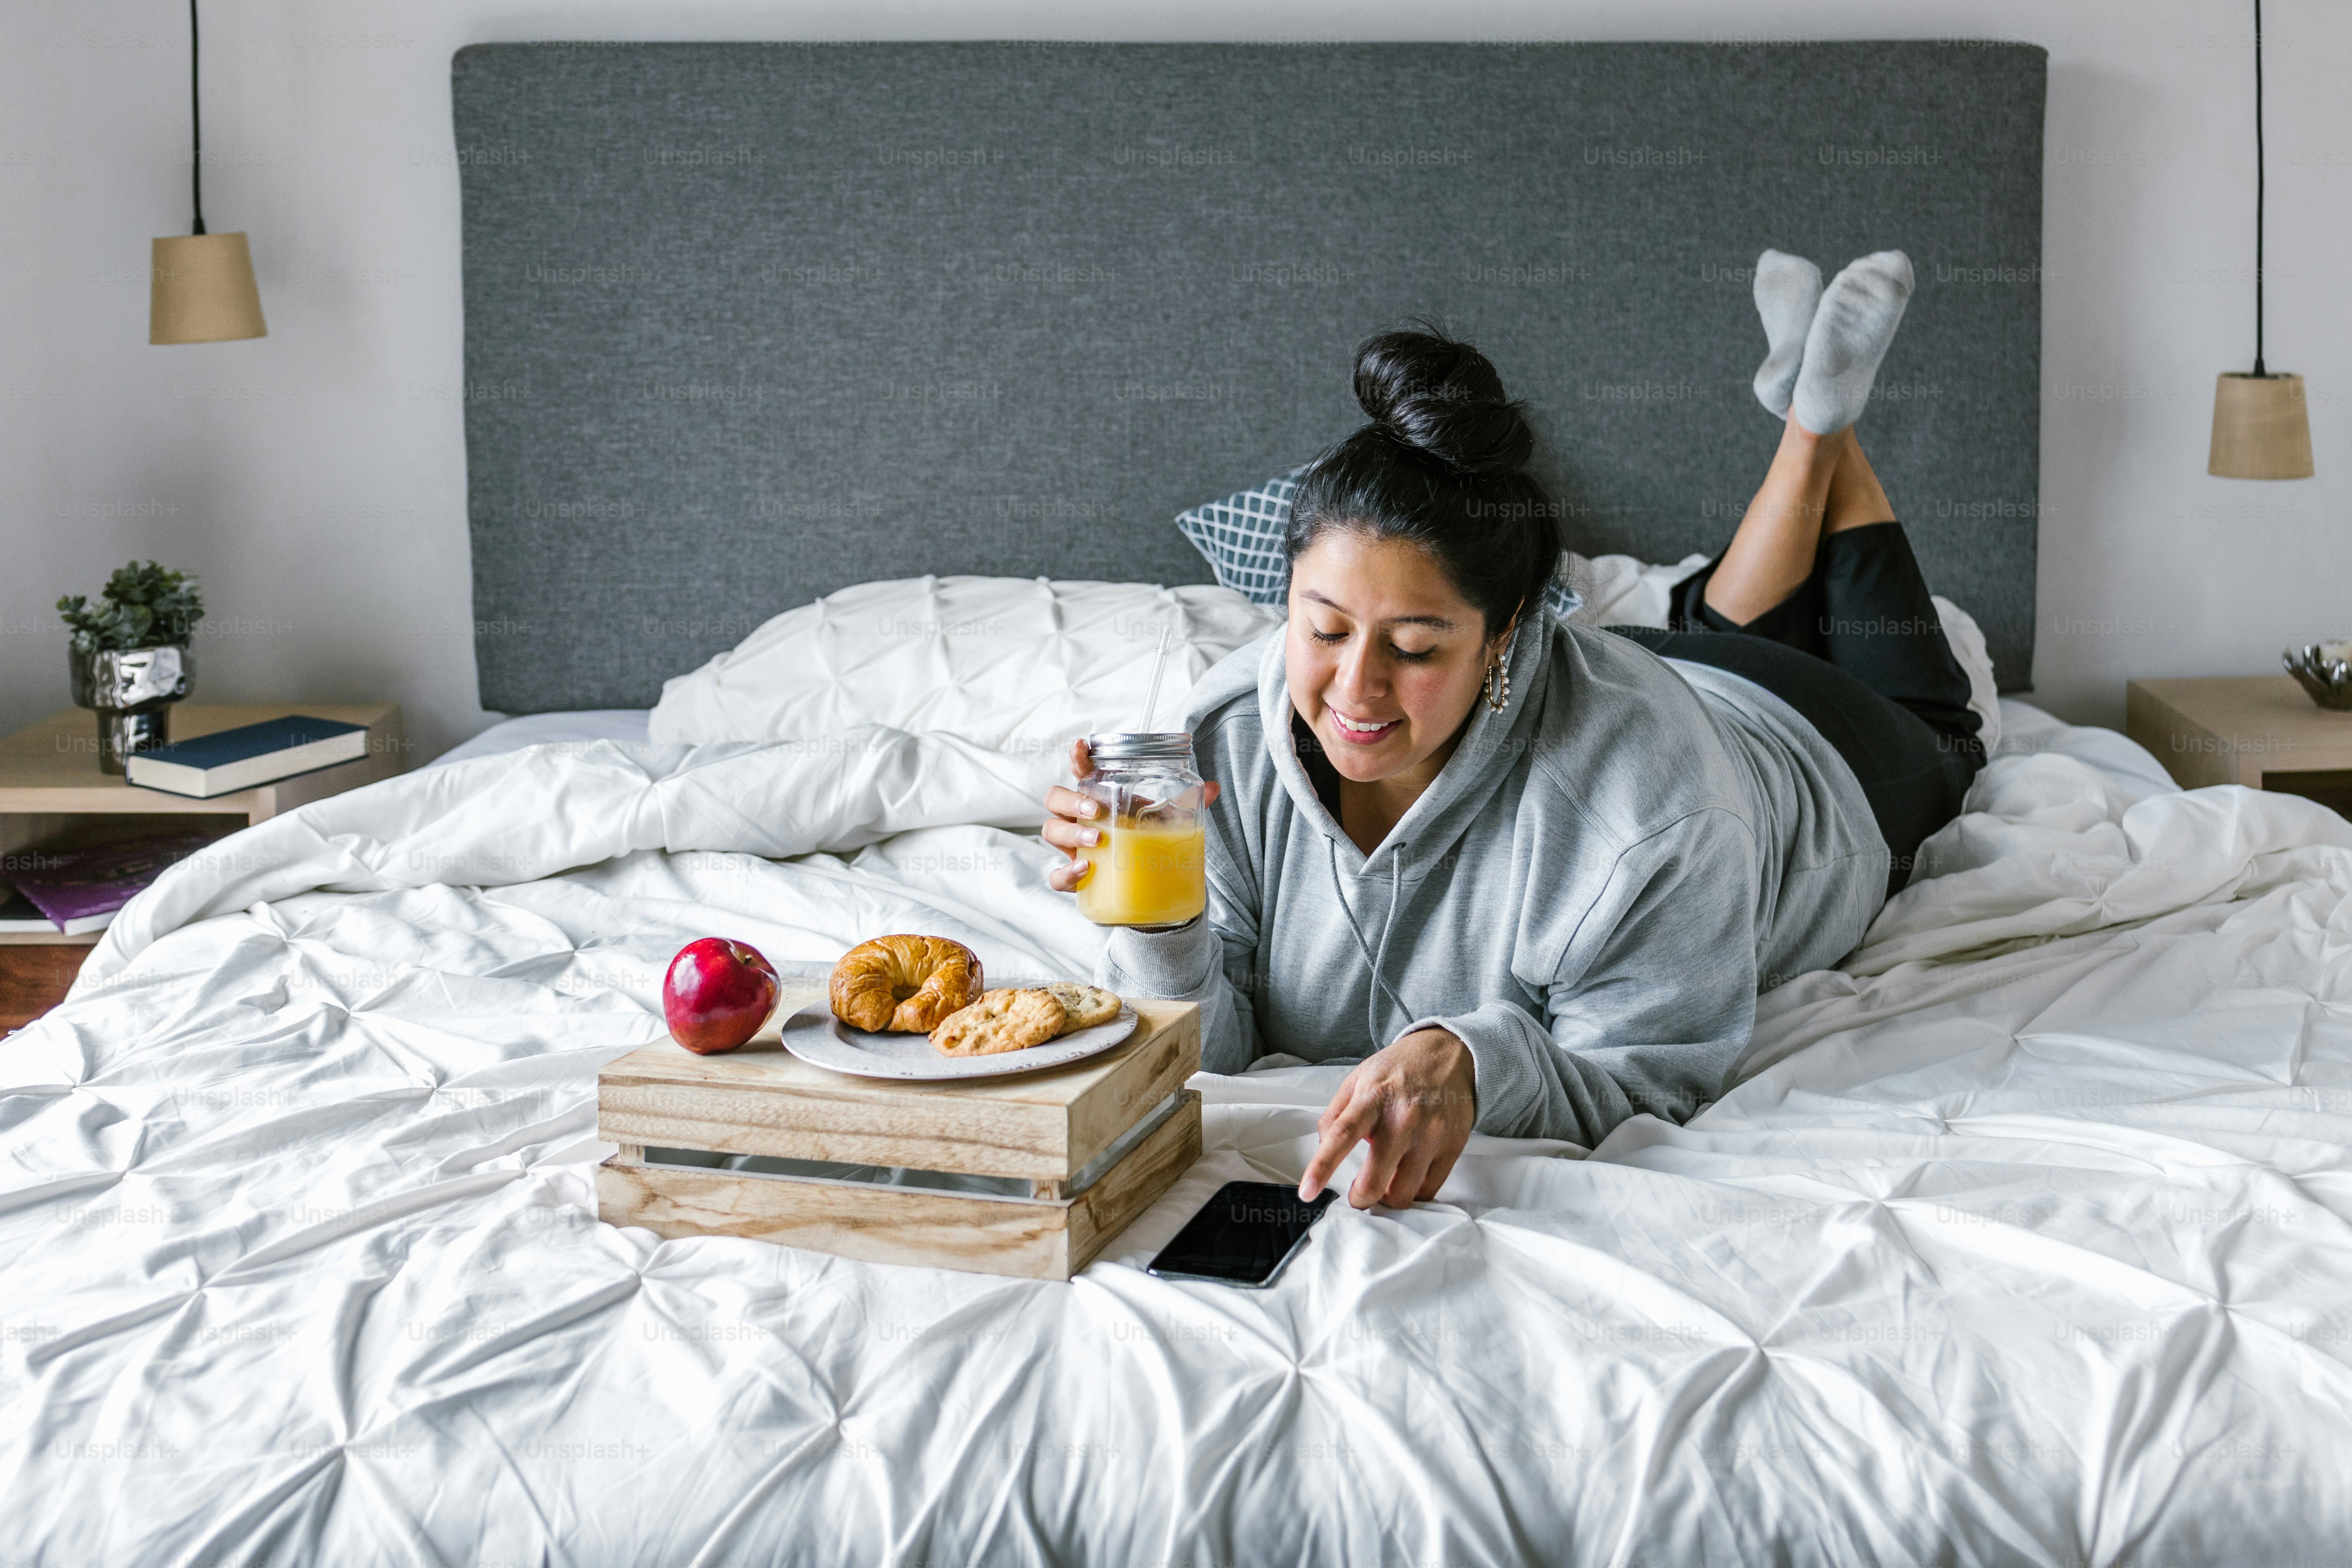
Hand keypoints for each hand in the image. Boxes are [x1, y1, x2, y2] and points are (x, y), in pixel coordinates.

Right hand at [1042, 739, 1219, 893]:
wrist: (1145, 888)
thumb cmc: (1146, 844)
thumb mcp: (1166, 822)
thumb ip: (1186, 805)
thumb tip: (1213, 788)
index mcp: (1099, 798)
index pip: (1081, 772)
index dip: (1077, 757)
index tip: (1082, 746)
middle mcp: (1079, 819)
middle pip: (1056, 799)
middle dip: (1071, 799)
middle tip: (1095, 808)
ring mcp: (1073, 847)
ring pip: (1052, 831)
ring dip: (1071, 833)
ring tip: (1096, 838)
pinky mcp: (1074, 877)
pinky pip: (1057, 876)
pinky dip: (1066, 872)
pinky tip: (1084, 869)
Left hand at [1299, 1028, 1477, 1209]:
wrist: (1449, 1054)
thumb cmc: (1399, 1069)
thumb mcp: (1357, 1080)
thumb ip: (1335, 1115)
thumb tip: (1323, 1150)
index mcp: (1372, 1098)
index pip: (1342, 1135)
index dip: (1322, 1167)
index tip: (1307, 1192)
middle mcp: (1402, 1118)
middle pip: (1374, 1179)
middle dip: (1360, 1198)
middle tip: (1357, 1195)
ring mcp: (1430, 1134)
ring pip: (1403, 1193)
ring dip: (1387, 1199)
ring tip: (1384, 1185)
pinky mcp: (1452, 1146)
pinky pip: (1429, 1190)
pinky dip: (1413, 1193)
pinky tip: (1407, 1178)